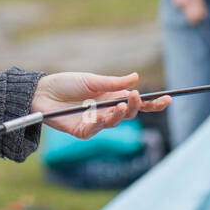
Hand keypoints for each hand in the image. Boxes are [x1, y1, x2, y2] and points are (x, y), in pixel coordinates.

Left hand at [32, 72, 171, 139]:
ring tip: (120, 104)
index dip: (152, 103)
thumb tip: (136, 78)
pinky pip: (96, 130)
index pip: (136, 102)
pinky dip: (101, 122)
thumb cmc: (65, 83)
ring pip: (115, 122)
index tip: (168, 98)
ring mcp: (96, 122)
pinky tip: (101, 114)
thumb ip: (113, 83)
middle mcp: (106, 111)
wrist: (41, 92)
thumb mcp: (91, 80)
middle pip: (130, 113)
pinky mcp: (82, 131)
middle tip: (136, 96)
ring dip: (120, 114)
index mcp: (111, 97)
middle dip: (137, 106)